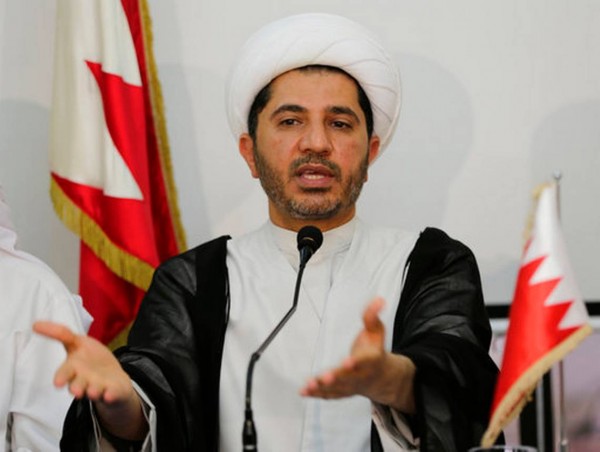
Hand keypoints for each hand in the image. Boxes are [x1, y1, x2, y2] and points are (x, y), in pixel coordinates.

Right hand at [33, 321, 146, 439]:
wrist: (112, 378)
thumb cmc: (90, 359)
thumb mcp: (77, 343)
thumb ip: (61, 334)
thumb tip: (34, 324)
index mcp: (74, 368)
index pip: (65, 372)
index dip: (61, 377)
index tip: (57, 383)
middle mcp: (84, 380)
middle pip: (77, 385)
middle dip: (76, 388)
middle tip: (76, 391)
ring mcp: (98, 386)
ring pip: (94, 390)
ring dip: (93, 391)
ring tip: (94, 392)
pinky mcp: (112, 390)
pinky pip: (112, 393)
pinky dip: (111, 394)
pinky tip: (110, 395)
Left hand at [300, 297, 415, 412]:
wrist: (382, 376)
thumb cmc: (375, 349)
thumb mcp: (376, 330)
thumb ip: (372, 316)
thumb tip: (378, 300)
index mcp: (372, 360)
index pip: (365, 362)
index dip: (356, 362)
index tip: (347, 361)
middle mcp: (363, 376)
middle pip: (350, 378)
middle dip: (337, 378)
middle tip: (325, 377)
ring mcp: (353, 386)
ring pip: (338, 389)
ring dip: (323, 388)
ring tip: (309, 385)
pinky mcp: (343, 392)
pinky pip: (330, 395)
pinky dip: (318, 395)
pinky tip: (304, 392)